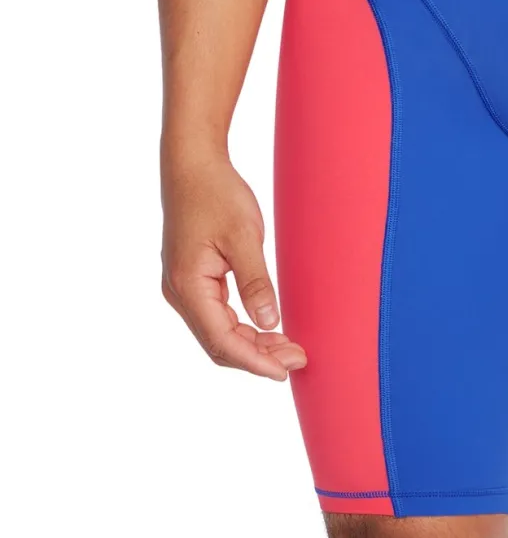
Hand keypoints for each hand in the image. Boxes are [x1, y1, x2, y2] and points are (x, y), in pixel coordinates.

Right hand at [161, 152, 305, 379]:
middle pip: (218, 343)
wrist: (193, 166)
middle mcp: (180, 293)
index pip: (221, 339)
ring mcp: (184, 288)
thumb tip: (269, 322)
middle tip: (298, 359)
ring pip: (218, 332)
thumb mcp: (243, 237)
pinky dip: (244, 328)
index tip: (284, 371)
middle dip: (258, 356)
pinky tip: (269, 329)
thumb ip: (256, 281)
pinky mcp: (194, 280)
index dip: (254, 360)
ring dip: (253, 345)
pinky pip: (218, 316)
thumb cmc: (216, 195)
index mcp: (188, 285)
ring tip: (290, 349)